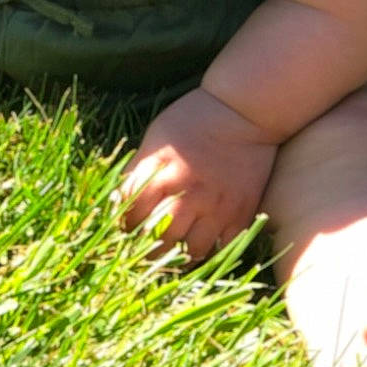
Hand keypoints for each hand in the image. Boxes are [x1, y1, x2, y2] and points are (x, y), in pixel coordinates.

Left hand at [116, 87, 278, 262]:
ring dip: (178, 254)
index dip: (123, 225)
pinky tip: (200, 244)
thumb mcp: (156, 137)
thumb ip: (139, 169)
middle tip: (143, 248)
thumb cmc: (193, 120)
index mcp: (162, 173)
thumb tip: (121, 201)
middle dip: (145, 247)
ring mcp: (216, 207)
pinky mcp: (240, 214)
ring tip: (172, 251)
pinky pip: (223, 248)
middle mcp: (188, 194)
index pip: (132, 214)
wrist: (244, 112)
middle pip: (158, 239)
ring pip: (191, 250)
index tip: (124, 228)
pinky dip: (210, 252)